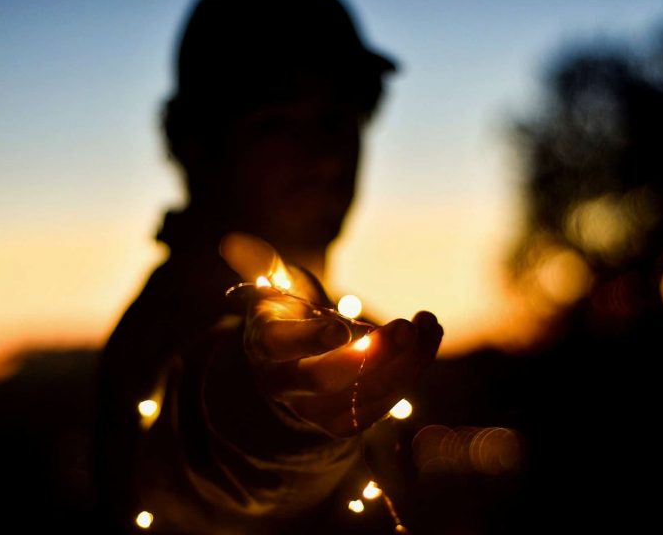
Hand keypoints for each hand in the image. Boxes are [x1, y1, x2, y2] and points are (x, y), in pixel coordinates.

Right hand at [220, 232, 442, 437]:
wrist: (290, 363)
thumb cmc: (285, 313)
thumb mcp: (273, 285)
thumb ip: (263, 264)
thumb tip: (234, 242)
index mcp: (263, 343)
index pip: (278, 345)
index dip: (308, 338)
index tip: (341, 326)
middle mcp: (283, 382)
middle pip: (322, 379)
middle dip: (369, 354)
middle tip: (405, 327)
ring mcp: (313, 408)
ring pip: (360, 397)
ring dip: (404, 363)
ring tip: (428, 325)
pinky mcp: (343, 421)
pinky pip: (380, 408)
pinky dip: (409, 375)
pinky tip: (427, 343)